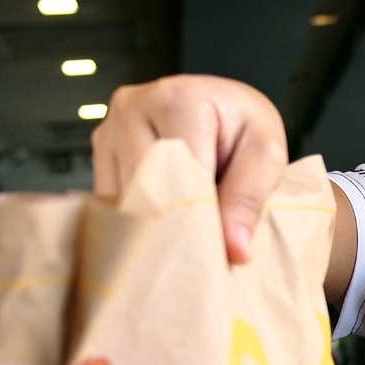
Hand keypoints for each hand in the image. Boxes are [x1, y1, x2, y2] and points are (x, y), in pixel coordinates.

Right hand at [92, 74, 288, 262]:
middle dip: (175, 229)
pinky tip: (162, 233)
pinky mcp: (98, 157)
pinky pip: (111, 205)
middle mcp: (131, 109)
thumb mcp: (265, 153)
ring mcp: (107, 132)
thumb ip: (249, 198)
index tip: (217, 254)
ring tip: (184, 245)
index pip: (181, 175)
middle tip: (201, 263)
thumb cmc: (244, 128)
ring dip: (153, 228)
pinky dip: (137, 224)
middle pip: (146, 190)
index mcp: (177, 100)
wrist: (221, 108)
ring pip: (124, 203)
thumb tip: (234, 251)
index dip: (200, 220)